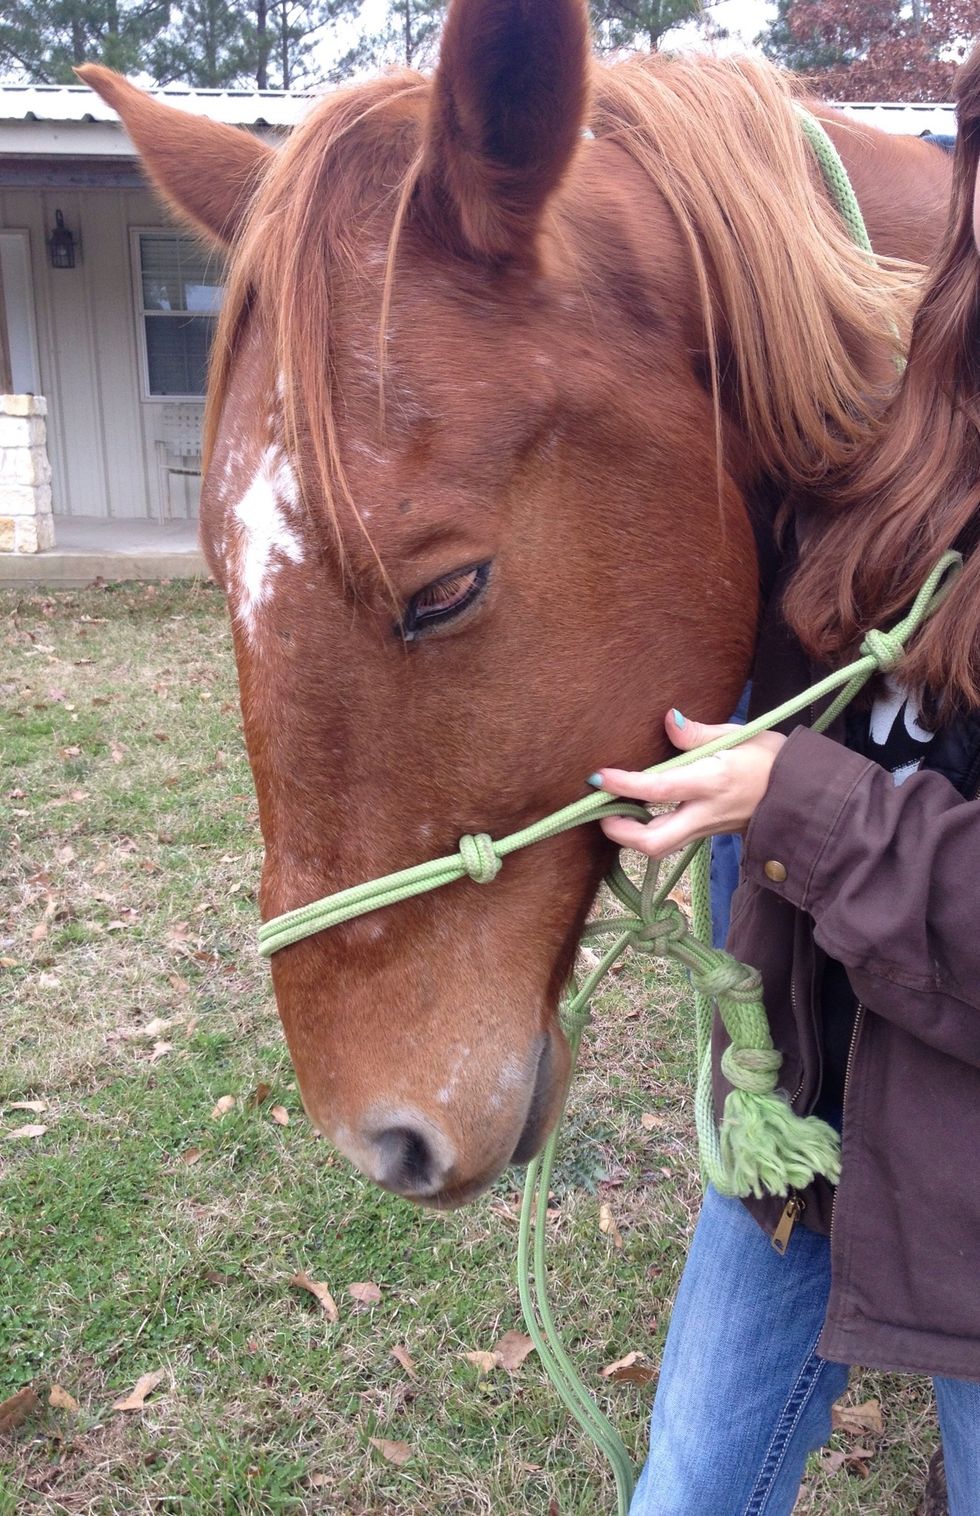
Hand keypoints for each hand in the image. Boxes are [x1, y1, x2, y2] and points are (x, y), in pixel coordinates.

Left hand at [592, 709, 785, 859]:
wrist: (802, 792)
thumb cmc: (770, 758)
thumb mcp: (739, 735)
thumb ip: (698, 733)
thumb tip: (668, 719)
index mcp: (713, 782)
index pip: (660, 790)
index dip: (625, 785)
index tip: (599, 777)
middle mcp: (706, 813)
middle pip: (655, 842)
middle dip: (620, 833)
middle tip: (601, 812)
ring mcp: (706, 829)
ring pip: (661, 848)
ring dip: (631, 836)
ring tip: (614, 811)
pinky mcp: (707, 835)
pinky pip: (672, 841)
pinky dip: (648, 832)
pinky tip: (637, 813)